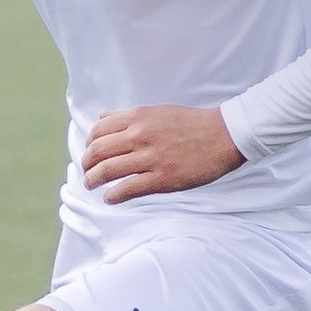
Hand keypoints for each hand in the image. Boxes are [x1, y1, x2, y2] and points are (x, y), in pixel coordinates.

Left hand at [81, 105, 245, 203]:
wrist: (225, 135)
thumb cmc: (192, 123)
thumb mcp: (157, 111)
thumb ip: (127, 116)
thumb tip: (101, 116)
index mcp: (138, 117)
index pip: (97, 131)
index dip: (88, 144)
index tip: (90, 153)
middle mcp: (140, 136)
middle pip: (97, 151)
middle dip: (86, 164)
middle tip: (87, 172)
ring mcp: (151, 158)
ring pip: (107, 171)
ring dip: (93, 180)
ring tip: (92, 185)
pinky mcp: (162, 178)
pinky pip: (127, 189)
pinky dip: (113, 196)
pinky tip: (110, 198)